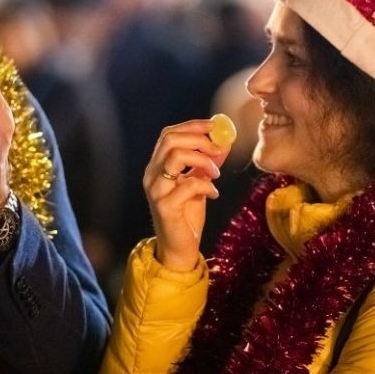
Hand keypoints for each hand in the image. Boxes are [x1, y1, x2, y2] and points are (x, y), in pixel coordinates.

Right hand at [143, 120, 230, 269]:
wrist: (180, 247)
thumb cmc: (188, 214)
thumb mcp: (198, 183)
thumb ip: (205, 164)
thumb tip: (223, 142)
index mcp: (157, 167)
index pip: (168, 135)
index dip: (191, 126)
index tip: (214, 126)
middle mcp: (151, 175)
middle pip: (171, 141)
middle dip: (199, 140)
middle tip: (218, 150)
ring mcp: (156, 191)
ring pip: (175, 158)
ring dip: (202, 161)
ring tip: (215, 174)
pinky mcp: (165, 207)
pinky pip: (188, 185)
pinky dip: (207, 186)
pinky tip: (214, 195)